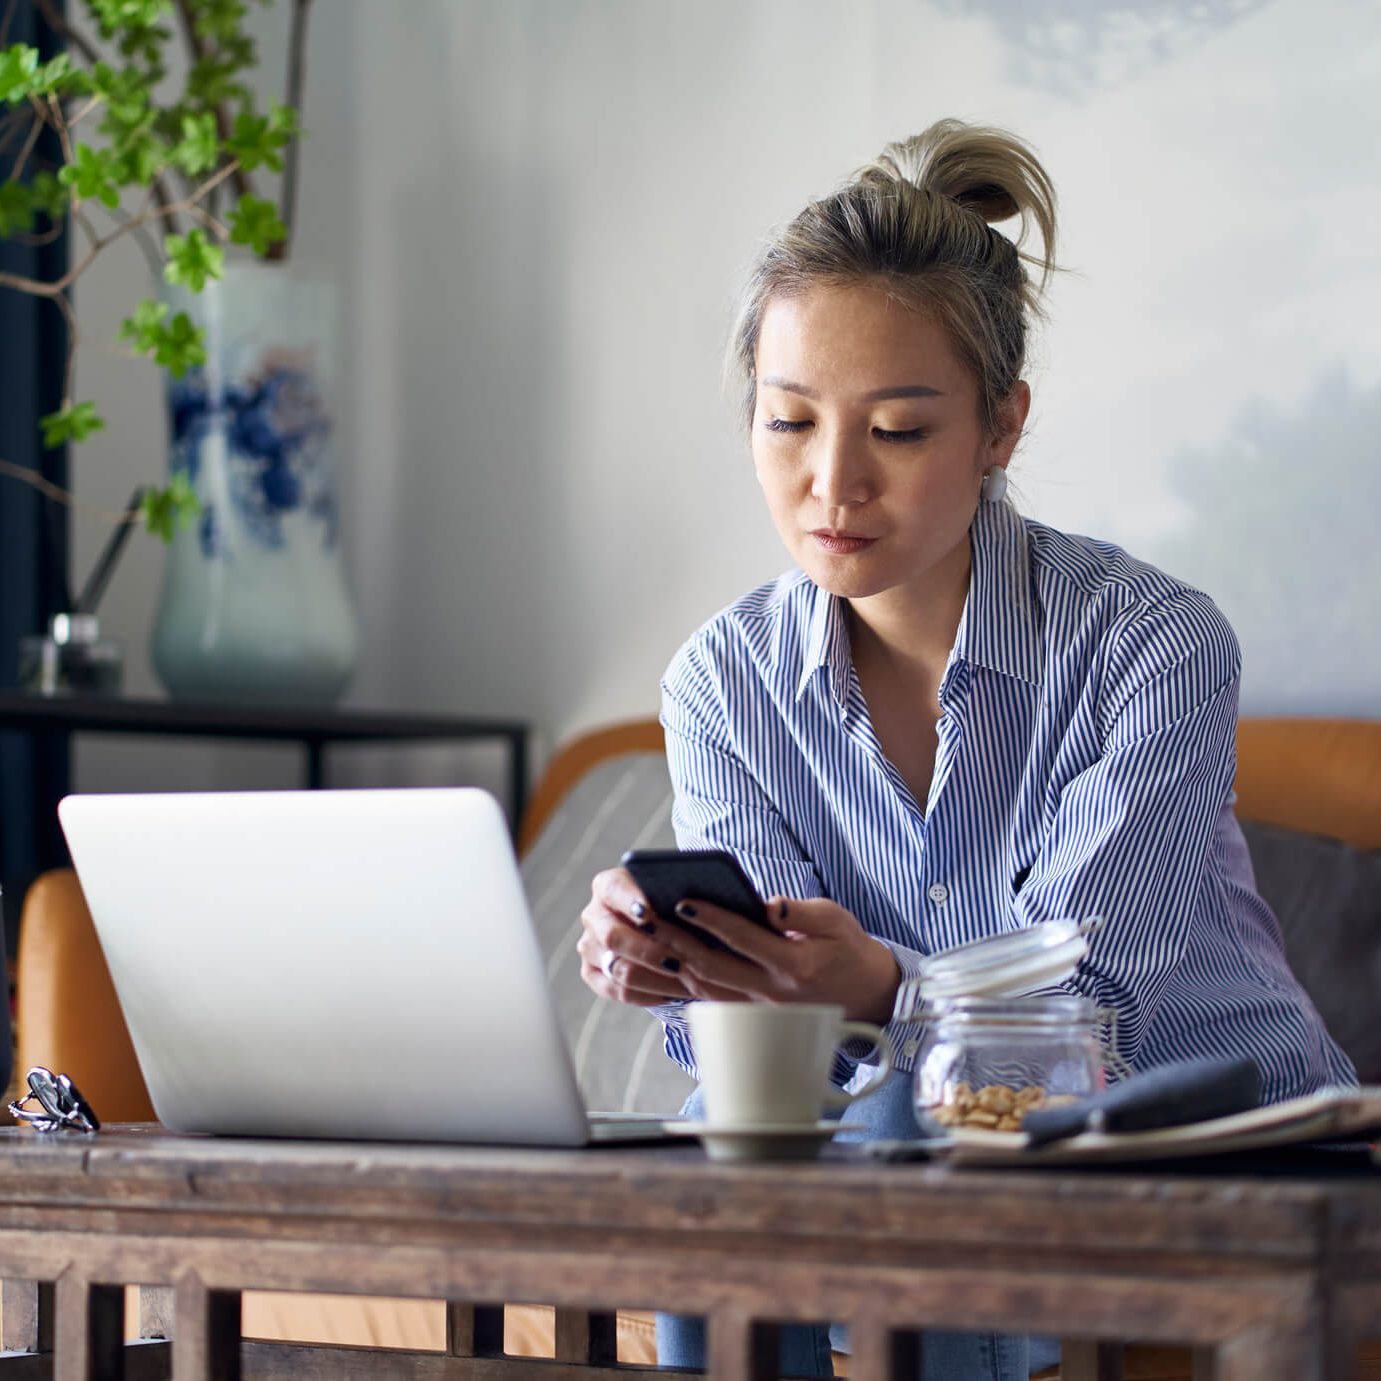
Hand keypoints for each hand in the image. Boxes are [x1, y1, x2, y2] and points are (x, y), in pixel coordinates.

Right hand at [578, 868, 695, 1006]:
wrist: (661, 925)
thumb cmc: (672, 903)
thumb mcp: (673, 892)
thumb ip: (676, 895)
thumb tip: (689, 908)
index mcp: (608, 886)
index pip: (614, 890)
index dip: (631, 901)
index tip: (651, 914)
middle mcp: (594, 915)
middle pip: (613, 937)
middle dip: (647, 951)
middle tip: (677, 961)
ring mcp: (589, 945)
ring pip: (617, 969)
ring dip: (653, 979)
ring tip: (683, 984)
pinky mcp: (591, 972)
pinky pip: (617, 991)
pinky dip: (645, 994)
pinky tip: (670, 995)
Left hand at [660, 895, 901, 1023]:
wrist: (865, 993)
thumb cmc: (846, 948)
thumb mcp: (836, 919)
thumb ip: (800, 913)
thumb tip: (767, 905)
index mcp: (795, 965)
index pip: (743, 938)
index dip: (711, 919)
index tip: (683, 900)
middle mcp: (773, 991)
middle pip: (714, 968)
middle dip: (677, 942)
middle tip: (650, 918)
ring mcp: (761, 1008)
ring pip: (707, 989)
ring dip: (675, 962)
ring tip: (651, 936)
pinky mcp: (753, 1015)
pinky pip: (712, 999)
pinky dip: (686, 981)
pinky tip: (669, 958)